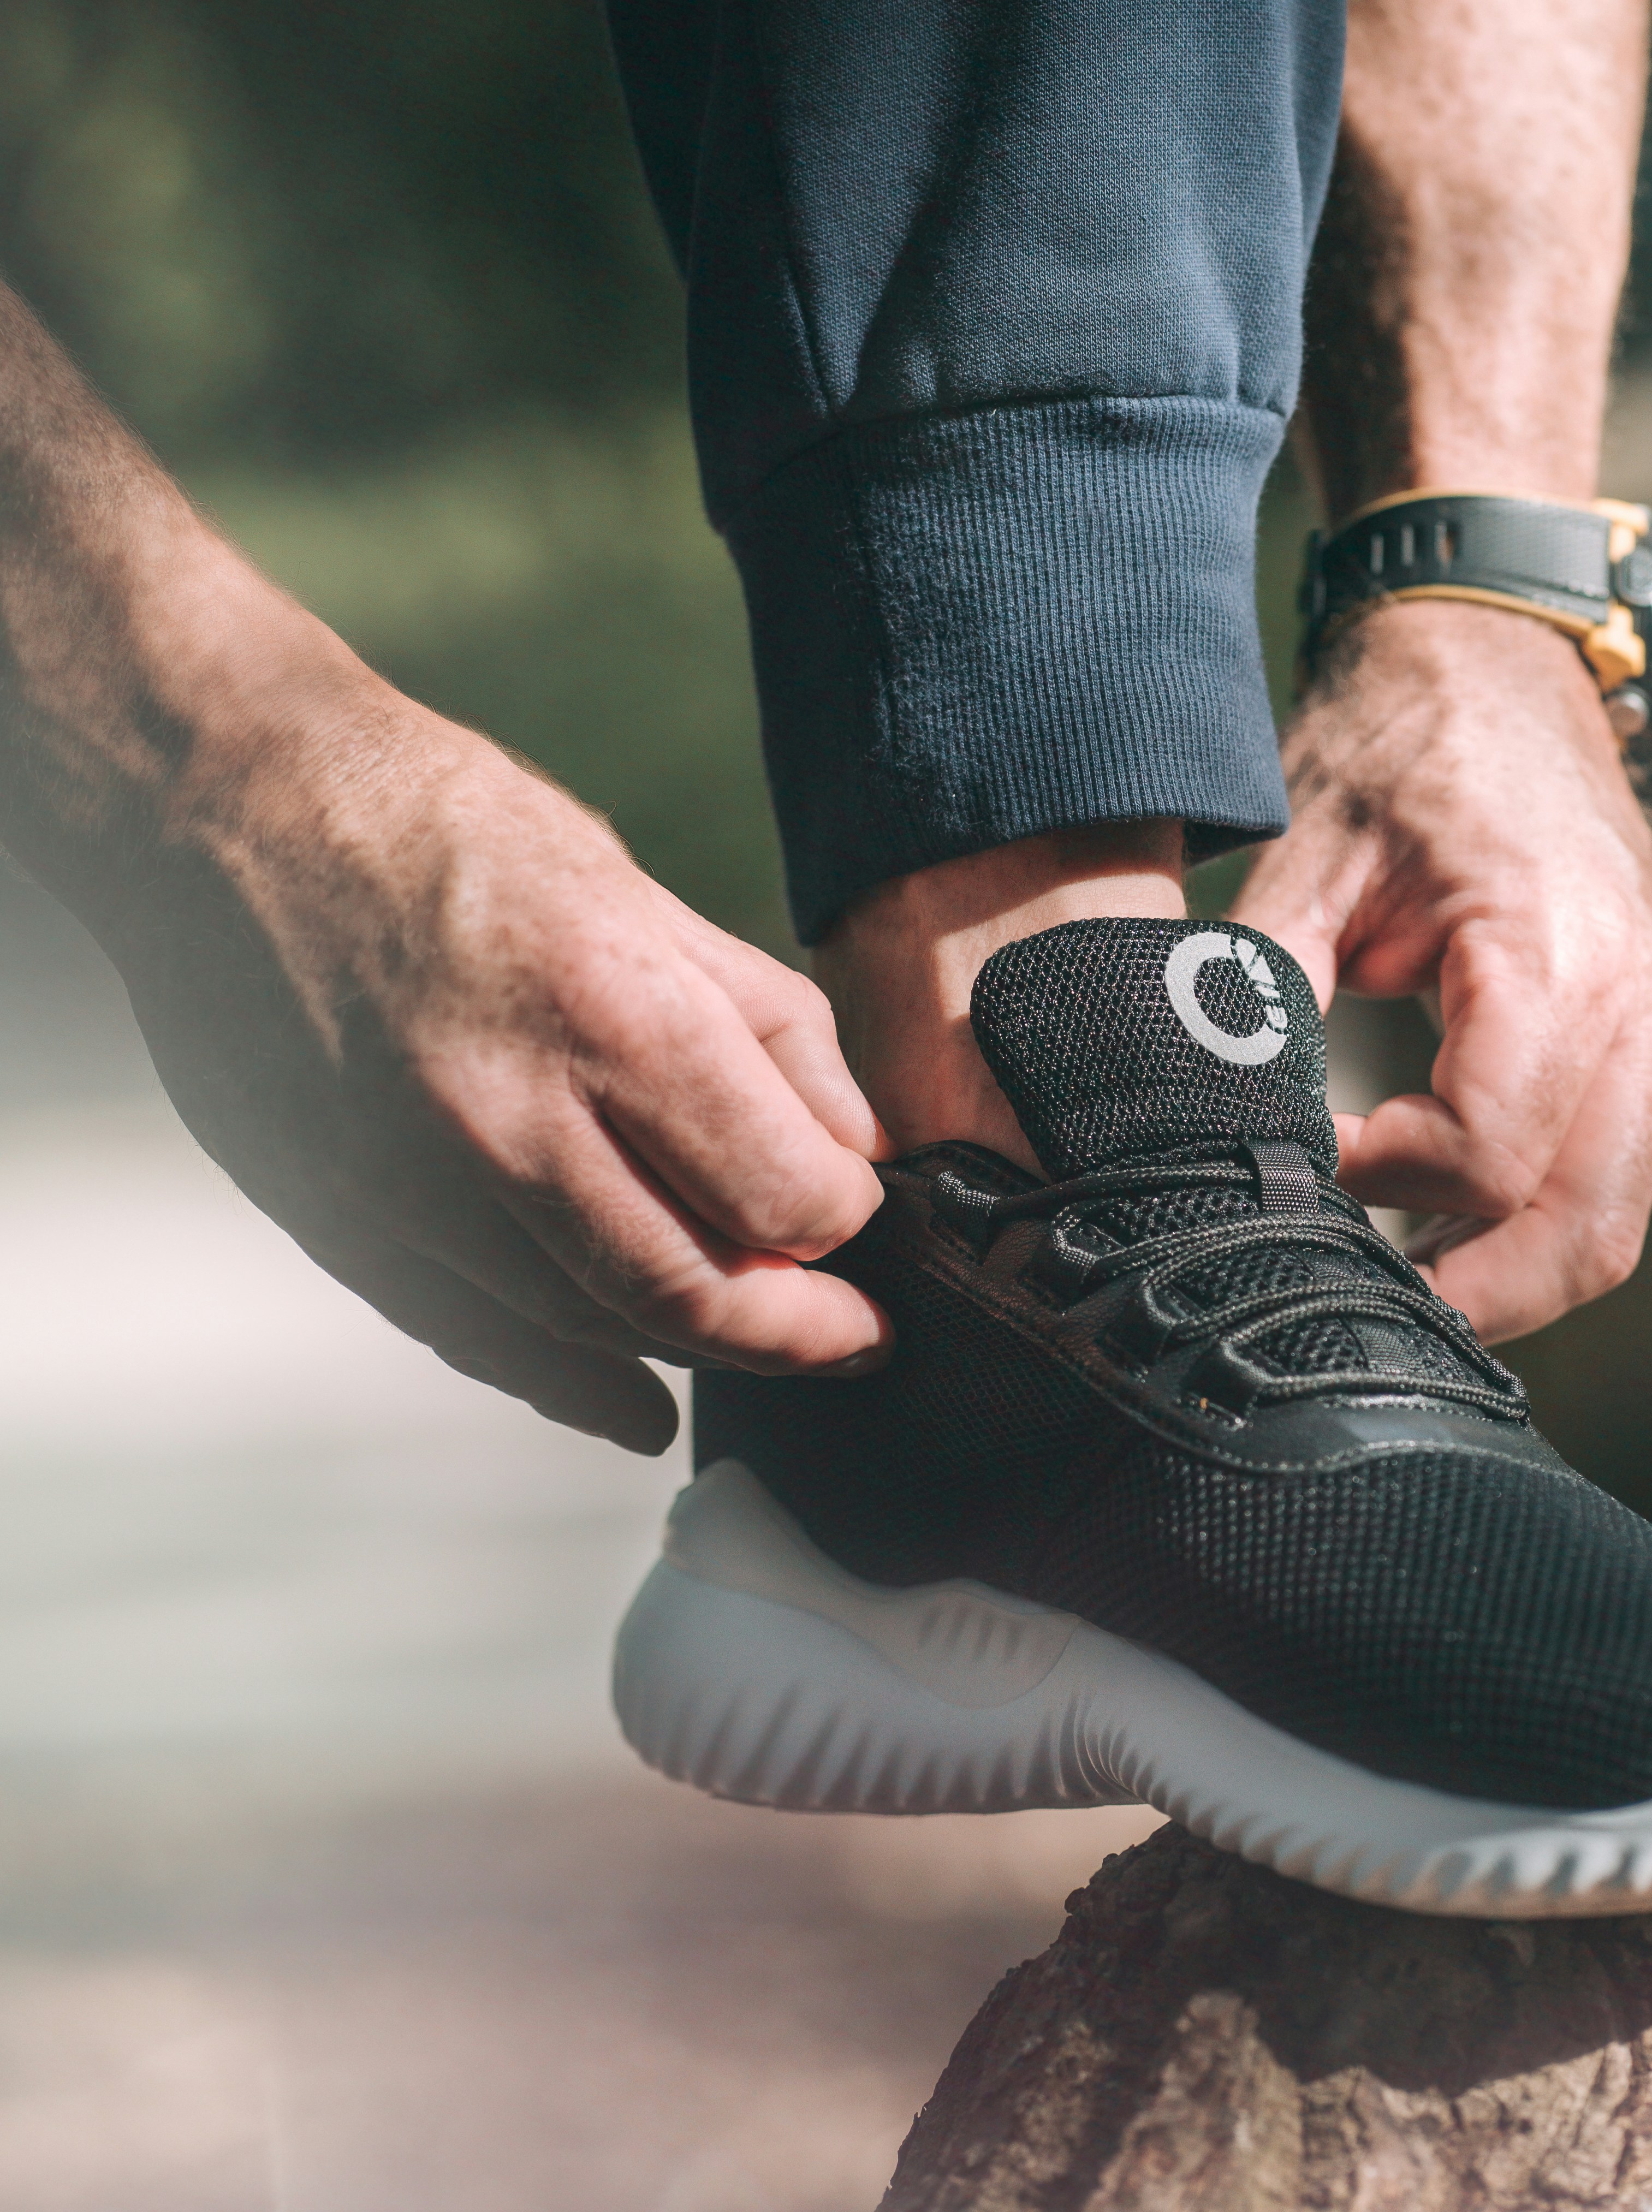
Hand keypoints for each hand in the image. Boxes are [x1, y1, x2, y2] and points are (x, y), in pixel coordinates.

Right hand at [96, 658, 890, 1453]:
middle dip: (802, 1334)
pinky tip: (640, 1404)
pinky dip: (574, 1385)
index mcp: (608, 1011)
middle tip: (859, 1339)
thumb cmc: (439, 826)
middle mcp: (509, 1119)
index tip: (867, 1218)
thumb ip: (760, 1021)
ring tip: (768, 1344)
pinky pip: (480, 1339)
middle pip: (694, 1293)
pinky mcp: (340, 1221)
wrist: (224, 807)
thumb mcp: (635, 886)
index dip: (846, 1221)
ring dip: (697, 1353)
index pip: (779, 1190)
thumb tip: (857, 1139)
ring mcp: (412, 1186)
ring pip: (592, 1328)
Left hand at [1233, 598, 1651, 1343]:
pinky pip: (1615, 1165)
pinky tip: (1445, 1225)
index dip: (1383, 1184)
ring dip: (1514, 1272)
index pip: (1486, 1150)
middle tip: (1365, 1316)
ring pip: (1614, 1212)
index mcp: (1556, 953)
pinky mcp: (1650, 1028)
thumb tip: (1206, 1112)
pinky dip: (1539, 1216)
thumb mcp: (1309, 848)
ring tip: (1403, 1288)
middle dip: (1476, 1293)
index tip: (1303, 1161)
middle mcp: (1638, 1000)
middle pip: (1585, 1222)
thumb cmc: (1401, 736)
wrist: (1493, 647)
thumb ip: (1260, 984)